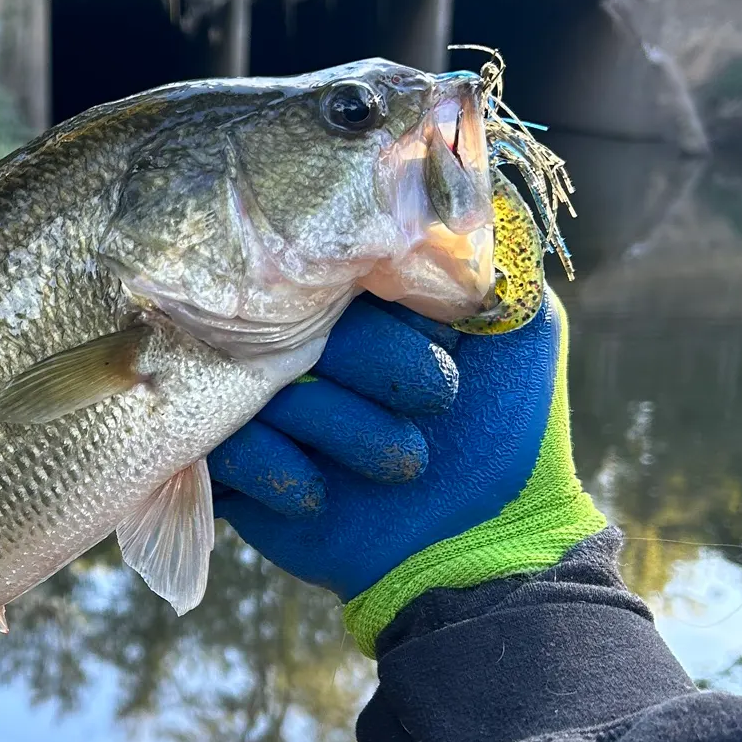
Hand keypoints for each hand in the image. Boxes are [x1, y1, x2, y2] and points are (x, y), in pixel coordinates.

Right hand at [210, 291, 604, 652]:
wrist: (482, 552)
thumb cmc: (509, 435)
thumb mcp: (521, 327)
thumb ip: (488, 256)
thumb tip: (442, 188)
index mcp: (357, 303)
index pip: (329, 262)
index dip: (376, 298)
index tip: (428, 329)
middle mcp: (301, 345)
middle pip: (290, 319)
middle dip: (372, 363)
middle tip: (436, 400)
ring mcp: (262, 405)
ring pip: (259, 386)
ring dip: (343, 428)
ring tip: (404, 466)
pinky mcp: (231, 466)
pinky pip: (221, 445)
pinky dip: (278, 469)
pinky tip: (322, 494)